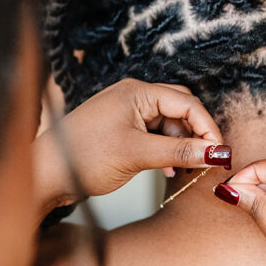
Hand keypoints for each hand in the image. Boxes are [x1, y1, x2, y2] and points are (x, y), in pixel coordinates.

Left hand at [34, 79, 230, 215]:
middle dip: (196, 134)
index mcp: (137, 91)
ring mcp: (126, 112)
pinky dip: (165, 150)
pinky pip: (154, 135)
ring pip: (168, 124)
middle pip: (181, 109)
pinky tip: (167, 170)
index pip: (187, 103)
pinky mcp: (121, 130)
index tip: (219, 154)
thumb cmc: (83, 157)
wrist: (46, 174)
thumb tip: (215, 152)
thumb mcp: (137, 155)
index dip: (208, 128)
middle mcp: (133, 96)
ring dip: (180, 145)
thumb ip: (179, 151)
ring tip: (184, 169)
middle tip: (207, 160)